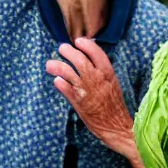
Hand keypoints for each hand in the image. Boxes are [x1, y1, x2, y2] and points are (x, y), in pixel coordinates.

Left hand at [46, 39, 142, 161]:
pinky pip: (66, 89)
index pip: (97, 53)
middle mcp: (97, 79)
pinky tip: (56, 80)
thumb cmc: (114, 105)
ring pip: (69, 72)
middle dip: (68, 52)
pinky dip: (60, 83)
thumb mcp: (112, 83)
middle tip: (62, 48)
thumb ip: (101, 72)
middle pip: (80, 60)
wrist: (116, 126)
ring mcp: (87, 91)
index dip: (86, 45)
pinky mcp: (79, 103)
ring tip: (50, 64)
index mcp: (108, 73)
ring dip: (57, 66)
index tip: (78, 41)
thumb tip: (87, 59)